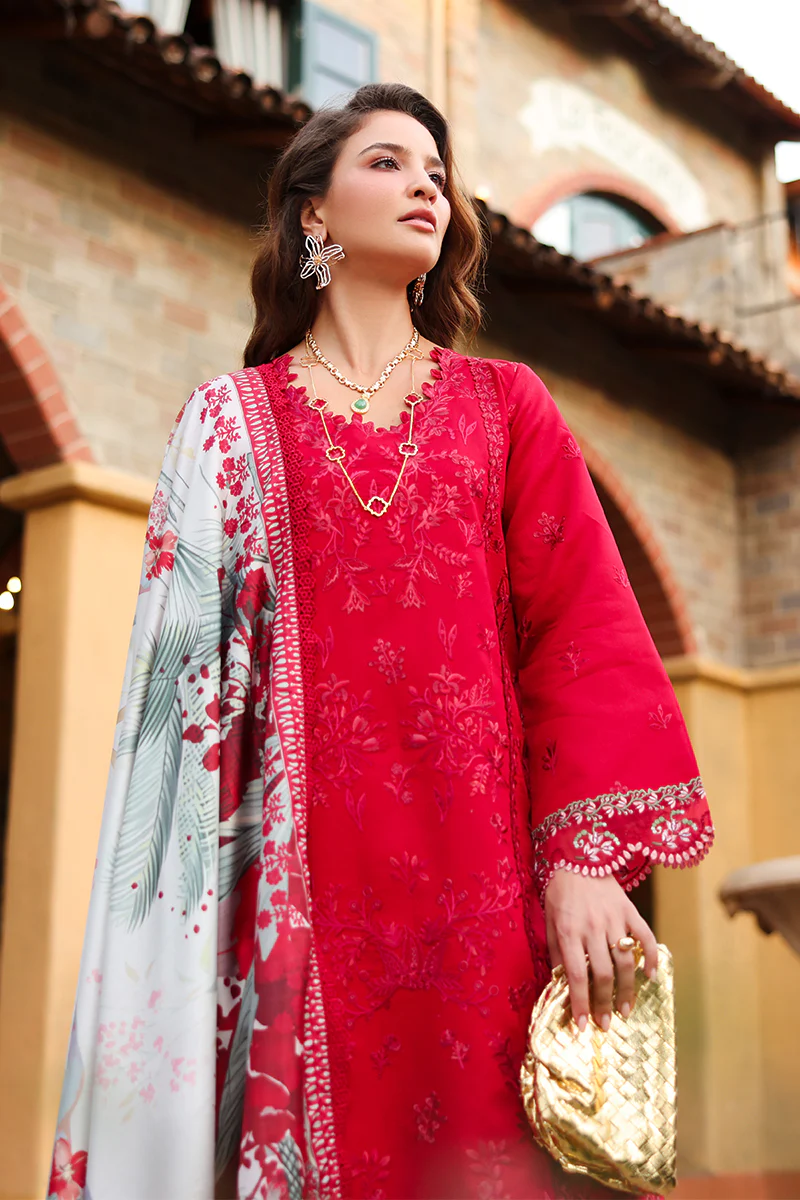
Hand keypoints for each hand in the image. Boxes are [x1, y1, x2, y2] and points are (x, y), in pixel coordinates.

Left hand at [544, 868, 657, 1031]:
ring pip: (625, 961)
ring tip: (625, 1010)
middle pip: (603, 974)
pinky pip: (645, 937)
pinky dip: (651, 958)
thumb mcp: (549, 922)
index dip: (580, 1003)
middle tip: (606, 1024)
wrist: (578, 857)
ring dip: (627, 990)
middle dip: (604, 1004)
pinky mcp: (630, 911)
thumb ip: (555, 952)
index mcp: (569, 932)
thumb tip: (560, 983)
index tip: (582, 1026)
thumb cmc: (559, 893)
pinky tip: (650, 977)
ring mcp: (614, 919)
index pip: (577, 975)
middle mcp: (593, 927)